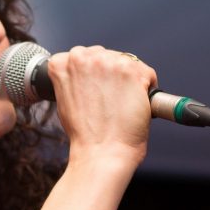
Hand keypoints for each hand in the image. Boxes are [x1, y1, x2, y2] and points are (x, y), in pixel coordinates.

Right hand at [45, 46, 156, 161]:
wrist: (101, 153)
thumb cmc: (84, 134)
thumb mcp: (65, 100)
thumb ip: (73, 79)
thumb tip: (90, 75)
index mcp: (63, 63)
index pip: (82, 56)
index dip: (92, 75)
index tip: (96, 89)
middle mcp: (85, 57)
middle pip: (105, 56)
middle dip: (111, 73)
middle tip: (111, 99)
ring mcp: (110, 63)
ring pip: (126, 62)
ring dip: (129, 79)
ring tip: (123, 103)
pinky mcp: (133, 72)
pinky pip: (147, 74)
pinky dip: (147, 88)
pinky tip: (137, 104)